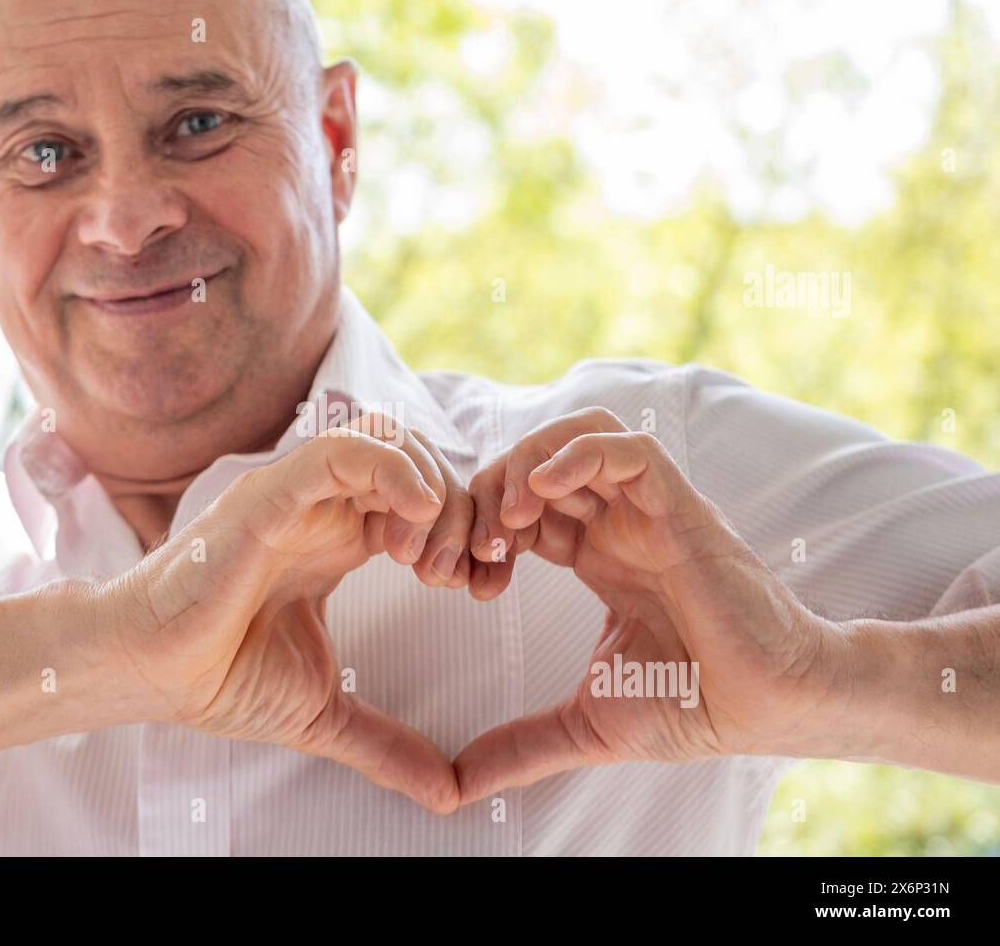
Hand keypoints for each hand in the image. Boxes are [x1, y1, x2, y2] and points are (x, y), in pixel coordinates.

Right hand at [93, 414, 472, 813]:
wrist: (152, 676)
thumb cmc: (219, 677)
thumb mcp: (326, 710)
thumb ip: (388, 744)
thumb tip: (447, 795)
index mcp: (341, 540)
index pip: (424, 503)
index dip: (465, 533)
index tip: (481, 586)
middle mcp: (324, 508)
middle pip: (419, 465)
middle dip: (459, 513)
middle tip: (458, 577)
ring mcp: (298, 495)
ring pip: (390, 444)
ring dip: (430, 491)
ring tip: (426, 559)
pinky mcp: (271, 495)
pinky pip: (341, 449)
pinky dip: (392, 468)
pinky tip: (415, 513)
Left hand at [457, 408, 833, 801]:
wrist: (768, 709)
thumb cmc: (694, 705)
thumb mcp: (584, 724)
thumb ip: (520, 746)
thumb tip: (458, 788)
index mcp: (595, 555)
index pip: (520, 508)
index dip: (478, 529)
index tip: (458, 580)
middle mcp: (618, 524)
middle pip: (537, 464)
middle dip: (488, 494)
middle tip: (470, 550)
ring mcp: (649, 512)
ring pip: (578, 438)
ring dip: (527, 464)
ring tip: (506, 519)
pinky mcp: (681, 510)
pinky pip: (630, 449)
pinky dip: (578, 454)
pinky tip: (540, 493)